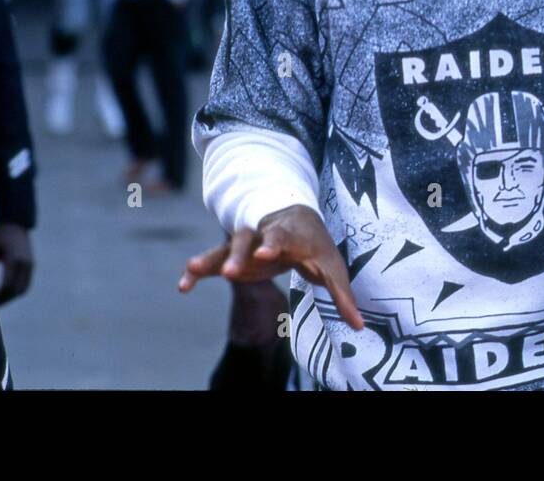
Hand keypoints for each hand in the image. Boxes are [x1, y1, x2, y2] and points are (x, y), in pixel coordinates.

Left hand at [0, 223, 34, 303]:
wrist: (16, 222)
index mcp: (14, 258)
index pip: (7, 284)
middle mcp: (26, 263)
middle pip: (16, 290)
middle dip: (3, 300)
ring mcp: (30, 264)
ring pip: (22, 289)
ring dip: (10, 298)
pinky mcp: (31, 265)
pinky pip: (25, 284)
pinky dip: (16, 292)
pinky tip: (5, 294)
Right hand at [178, 205, 363, 329]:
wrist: (295, 216)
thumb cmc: (316, 246)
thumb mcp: (331, 267)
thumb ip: (342, 295)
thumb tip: (360, 326)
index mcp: (292, 234)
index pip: (282, 237)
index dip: (274, 243)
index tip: (265, 253)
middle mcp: (265, 234)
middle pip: (250, 237)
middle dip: (241, 250)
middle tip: (233, 268)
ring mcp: (247, 244)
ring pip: (227, 245)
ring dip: (213, 258)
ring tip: (193, 268)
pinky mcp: (233, 256)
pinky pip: (212, 261)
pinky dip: (197, 270)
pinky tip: (184, 285)